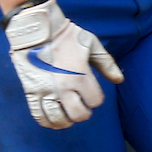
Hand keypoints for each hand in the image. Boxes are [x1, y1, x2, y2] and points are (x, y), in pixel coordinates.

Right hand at [4, 0, 123, 128]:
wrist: (36, 30)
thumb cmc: (66, 35)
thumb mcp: (91, 44)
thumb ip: (106, 64)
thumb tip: (119, 80)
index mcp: (80, 75)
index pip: (95, 101)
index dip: (96, 98)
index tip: (91, 90)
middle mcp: (63, 87)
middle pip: (78, 115)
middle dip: (83, 112)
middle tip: (81, 104)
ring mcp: (46, 91)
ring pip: (59, 119)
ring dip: (66, 119)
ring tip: (67, 112)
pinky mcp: (32, 92)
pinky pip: (39, 116)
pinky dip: (48, 121)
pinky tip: (53, 117)